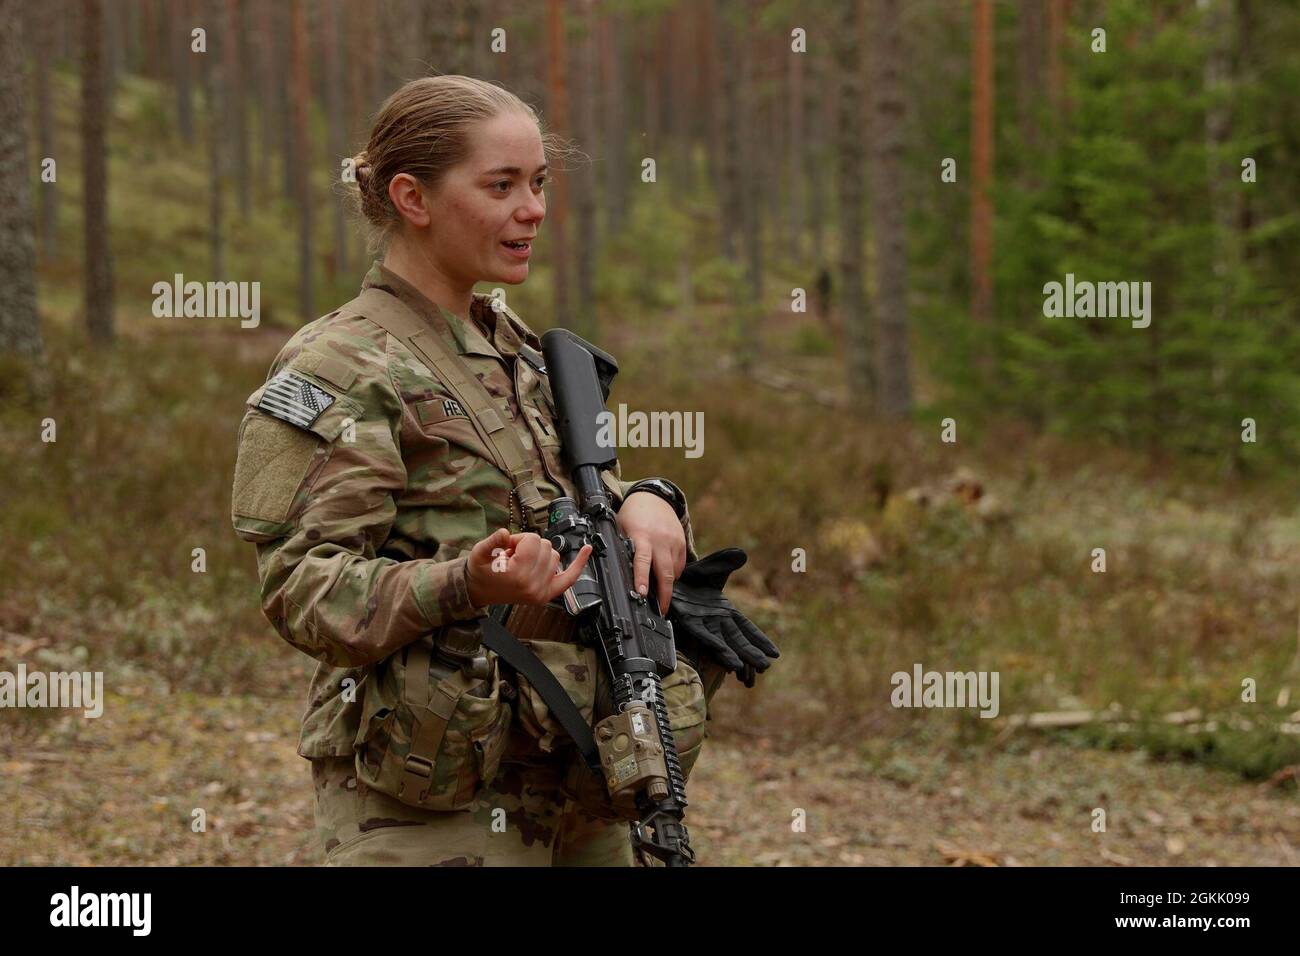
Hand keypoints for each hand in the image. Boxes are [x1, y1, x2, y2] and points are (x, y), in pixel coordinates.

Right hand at [465, 528, 591, 607]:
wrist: (478, 591)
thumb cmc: (479, 571)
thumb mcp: (479, 553)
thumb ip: (492, 541)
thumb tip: (505, 533)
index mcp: (518, 575)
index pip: (532, 540)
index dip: (519, 539)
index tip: (507, 547)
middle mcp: (534, 585)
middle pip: (545, 546)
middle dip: (528, 546)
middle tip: (512, 556)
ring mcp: (542, 592)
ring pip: (554, 556)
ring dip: (539, 555)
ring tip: (520, 563)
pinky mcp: (546, 595)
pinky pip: (569, 578)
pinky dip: (579, 564)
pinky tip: (587, 549)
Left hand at [616, 491, 687, 611]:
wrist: (653, 497)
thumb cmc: (633, 515)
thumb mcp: (621, 528)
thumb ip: (622, 547)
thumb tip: (615, 571)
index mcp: (641, 536)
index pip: (642, 560)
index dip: (642, 578)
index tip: (642, 593)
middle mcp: (660, 540)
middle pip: (665, 572)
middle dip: (664, 594)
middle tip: (661, 611)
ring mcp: (673, 542)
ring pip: (674, 571)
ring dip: (668, 586)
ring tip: (661, 596)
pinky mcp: (682, 543)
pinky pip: (680, 565)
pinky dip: (674, 574)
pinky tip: (665, 576)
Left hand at [668, 548, 779, 686]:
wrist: (667, 578)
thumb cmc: (690, 578)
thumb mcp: (712, 568)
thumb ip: (727, 563)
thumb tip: (742, 555)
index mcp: (726, 612)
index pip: (747, 628)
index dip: (760, 640)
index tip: (774, 652)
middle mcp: (717, 621)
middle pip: (739, 640)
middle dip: (752, 654)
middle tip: (766, 667)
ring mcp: (704, 624)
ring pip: (725, 643)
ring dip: (737, 656)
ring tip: (750, 670)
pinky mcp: (690, 623)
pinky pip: (706, 637)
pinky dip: (718, 648)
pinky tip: (728, 660)